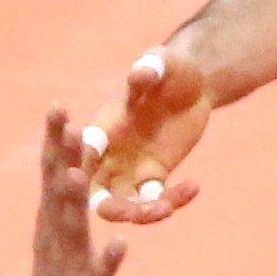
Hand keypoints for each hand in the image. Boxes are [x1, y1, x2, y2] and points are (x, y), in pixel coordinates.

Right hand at [17, 110, 131, 275]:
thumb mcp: (62, 238)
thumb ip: (66, 205)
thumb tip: (69, 167)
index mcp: (52, 221)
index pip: (53, 173)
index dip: (56, 141)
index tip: (58, 107)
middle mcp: (57, 236)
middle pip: (58, 188)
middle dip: (63, 154)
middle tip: (65, 118)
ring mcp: (70, 262)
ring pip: (72, 225)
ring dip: (74, 199)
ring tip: (78, 173)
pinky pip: (99, 273)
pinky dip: (108, 259)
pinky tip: (121, 244)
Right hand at [87, 46, 208, 225]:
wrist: (193, 82)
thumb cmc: (171, 67)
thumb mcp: (163, 63)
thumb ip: (150, 69)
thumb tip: (139, 75)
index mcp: (104, 124)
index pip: (85, 149)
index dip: (83, 164)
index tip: (82, 176)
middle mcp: (111, 151)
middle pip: (97, 189)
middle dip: (108, 205)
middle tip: (127, 213)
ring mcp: (131, 166)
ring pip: (125, 203)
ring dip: (141, 213)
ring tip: (166, 209)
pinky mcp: (155, 174)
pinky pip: (157, 198)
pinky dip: (174, 200)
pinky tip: (194, 186)